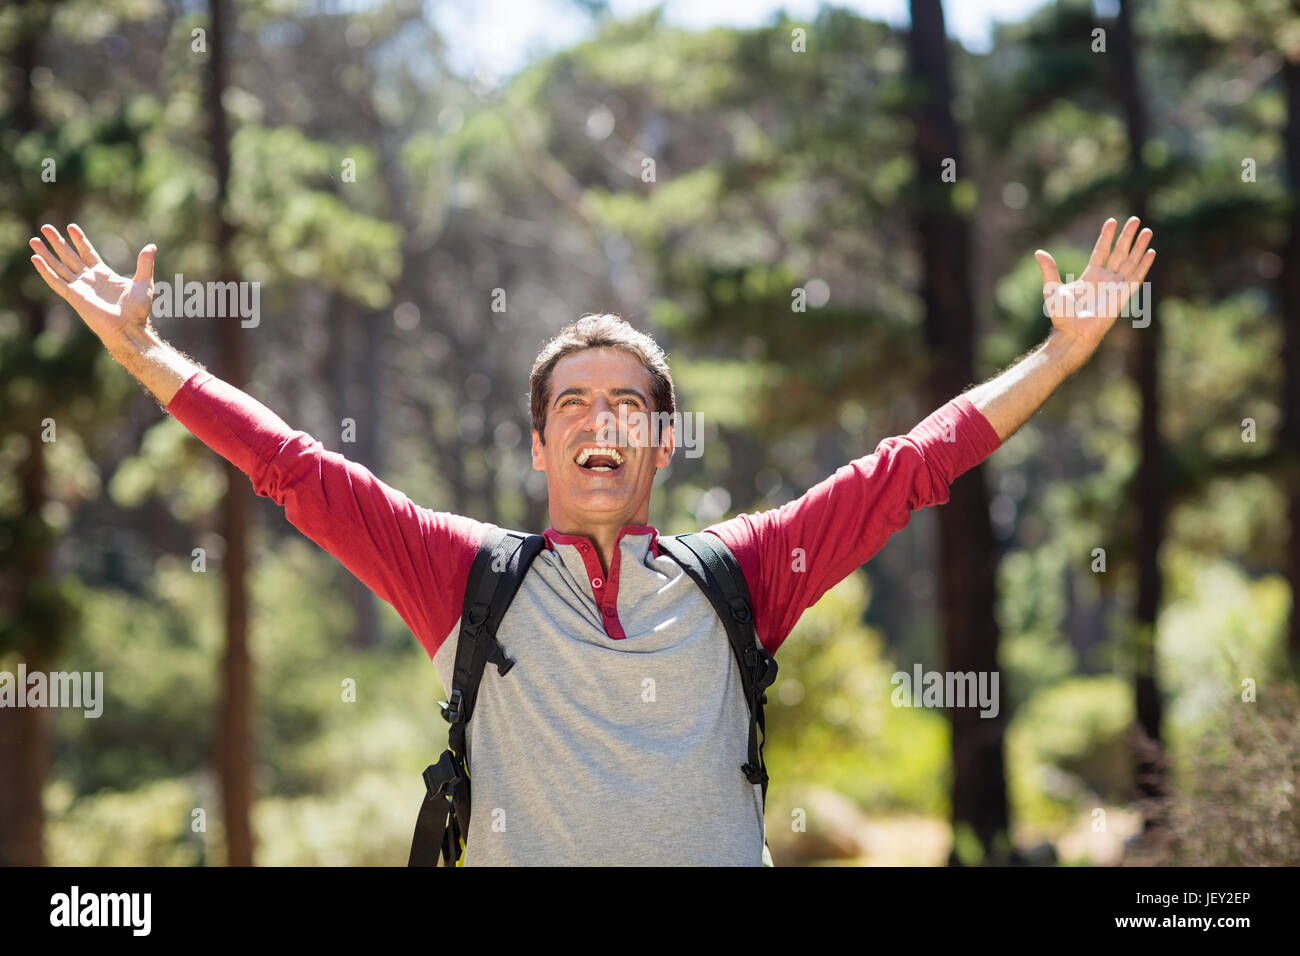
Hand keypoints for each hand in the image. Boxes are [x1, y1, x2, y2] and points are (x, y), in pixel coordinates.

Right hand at [29, 224, 156, 343]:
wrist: (129, 328)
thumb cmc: (137, 311)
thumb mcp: (143, 283)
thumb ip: (145, 264)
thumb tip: (152, 247)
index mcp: (103, 274)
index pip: (87, 252)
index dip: (79, 240)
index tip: (71, 227)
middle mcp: (88, 279)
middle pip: (69, 256)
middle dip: (57, 242)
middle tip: (45, 227)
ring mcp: (79, 287)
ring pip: (58, 266)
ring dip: (45, 254)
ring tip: (33, 240)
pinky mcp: (73, 296)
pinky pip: (56, 281)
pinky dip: (45, 271)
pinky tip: (35, 259)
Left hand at [1034, 217, 1154, 349]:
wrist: (1073, 332)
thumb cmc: (1062, 315)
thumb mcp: (1052, 288)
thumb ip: (1048, 270)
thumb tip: (1038, 252)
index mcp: (1090, 275)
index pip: (1101, 250)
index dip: (1107, 236)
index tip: (1112, 221)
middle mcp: (1105, 278)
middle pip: (1119, 252)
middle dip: (1127, 236)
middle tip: (1135, 219)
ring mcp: (1116, 286)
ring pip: (1130, 261)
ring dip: (1139, 246)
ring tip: (1147, 230)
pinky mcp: (1123, 294)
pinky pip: (1136, 276)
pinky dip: (1144, 264)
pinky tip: (1151, 252)